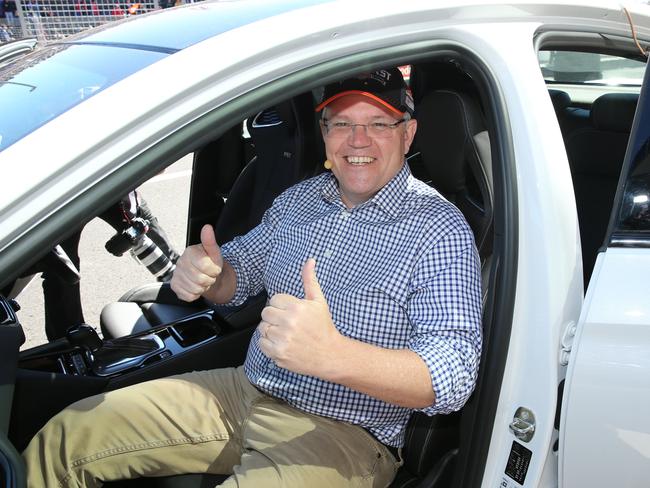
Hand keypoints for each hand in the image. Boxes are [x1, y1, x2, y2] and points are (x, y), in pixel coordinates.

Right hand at [170, 224, 222, 301]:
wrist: (206, 274)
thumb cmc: (210, 262)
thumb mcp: (214, 252)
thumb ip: (210, 241)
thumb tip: (207, 227)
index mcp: (190, 252)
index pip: (205, 266)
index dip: (214, 270)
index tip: (214, 267)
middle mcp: (180, 262)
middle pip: (200, 279)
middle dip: (209, 279)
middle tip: (208, 275)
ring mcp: (176, 275)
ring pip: (195, 289)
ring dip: (203, 287)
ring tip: (203, 280)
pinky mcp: (174, 286)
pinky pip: (189, 296)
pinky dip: (196, 294)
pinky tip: (196, 286)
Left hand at [258, 258, 341, 376]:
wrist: (329, 354)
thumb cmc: (323, 327)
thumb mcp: (319, 301)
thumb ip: (310, 280)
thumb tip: (310, 260)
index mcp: (297, 308)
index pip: (274, 299)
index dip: (282, 305)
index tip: (291, 312)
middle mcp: (288, 323)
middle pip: (266, 313)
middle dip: (275, 317)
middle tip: (287, 323)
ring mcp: (282, 339)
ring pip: (262, 328)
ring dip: (271, 330)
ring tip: (285, 333)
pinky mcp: (278, 353)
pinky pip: (261, 343)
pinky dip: (269, 344)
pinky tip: (282, 343)